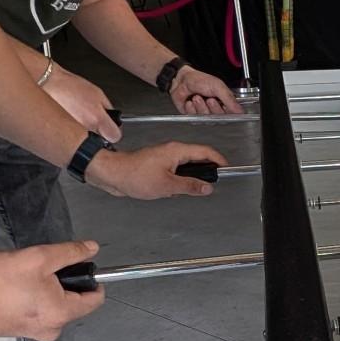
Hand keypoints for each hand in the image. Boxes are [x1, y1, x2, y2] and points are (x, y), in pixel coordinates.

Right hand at [0, 241, 104, 340]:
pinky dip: (27, 299)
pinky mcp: (13, 331)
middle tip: (42, 267)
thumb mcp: (39, 258)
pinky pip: (32, 312)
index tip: (82, 266)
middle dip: (63, 283)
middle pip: (72, 303)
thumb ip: (70, 253)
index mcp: (61, 314)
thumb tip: (91, 249)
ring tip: (22, 276)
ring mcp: (30, 333)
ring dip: (44, 290)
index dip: (93, 280)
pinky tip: (10, 288)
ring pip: (50, 307)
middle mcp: (50, 330)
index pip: (94, 300)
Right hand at [43, 66, 122, 142]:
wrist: (46, 84)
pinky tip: (70, 121)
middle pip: (101, 142)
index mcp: (97, 118)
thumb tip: (114, 118)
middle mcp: (85, 128)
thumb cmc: (69, 85)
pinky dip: (72, 133)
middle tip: (93, 121)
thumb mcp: (98, 93)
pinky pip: (72, 139)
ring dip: (85, 134)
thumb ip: (109, 109)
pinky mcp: (60, 135)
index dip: (114, 131)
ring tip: (79, 119)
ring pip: (86, 142)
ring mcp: (72, 133)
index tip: (111, 127)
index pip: (115, 137)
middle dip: (100, 133)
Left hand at [87, 142, 229, 199]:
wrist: (112, 174)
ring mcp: (164, 156)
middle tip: (211, 183)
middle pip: (198, 157)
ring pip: (186, 165)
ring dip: (191, 177)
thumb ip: (190, 186)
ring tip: (189, 190)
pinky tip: (174, 190)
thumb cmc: (134, 175)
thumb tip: (206, 187)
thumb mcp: (167, 185)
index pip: (206, 152)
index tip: (227, 169)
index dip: (219, 161)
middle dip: (206, 171)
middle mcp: (172, 150)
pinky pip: (176, 170)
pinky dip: (179, 179)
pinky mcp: (157, 163)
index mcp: (177, 151)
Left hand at [170, 66, 243, 114]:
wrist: (181, 80)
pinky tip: (190, 102)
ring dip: (201, 107)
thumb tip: (241, 111)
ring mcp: (204, 114)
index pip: (231, 114)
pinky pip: (194, 118)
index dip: (227, 112)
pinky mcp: (193, 116)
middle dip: (213, 108)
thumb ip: (229, 99)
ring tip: (197, 97)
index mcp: (224, 102)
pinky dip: (191, 109)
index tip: (223, 105)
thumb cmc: (199, 80)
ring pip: (206, 118)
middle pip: (219, 118)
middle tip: (209, 99)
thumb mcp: (218, 87)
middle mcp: (215, 110)